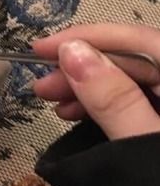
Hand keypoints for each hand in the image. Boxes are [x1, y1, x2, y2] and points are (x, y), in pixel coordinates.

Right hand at [32, 24, 159, 140]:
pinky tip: (74, 112)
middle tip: (42, 85)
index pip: (137, 40)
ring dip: (85, 88)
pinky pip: (132, 103)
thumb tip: (71, 51)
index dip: (86, 38)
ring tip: (52, 102)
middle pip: (131, 60)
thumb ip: (114, 100)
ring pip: (128, 82)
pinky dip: (101, 105)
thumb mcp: (145, 147)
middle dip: (81, 69)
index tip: (41, 48)